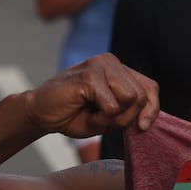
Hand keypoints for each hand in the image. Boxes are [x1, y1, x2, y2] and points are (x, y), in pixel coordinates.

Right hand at [26, 54, 159, 138]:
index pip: (150, 87)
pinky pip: (112, 105)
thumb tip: (147, 118)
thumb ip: (128, 111)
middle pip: (142, 95)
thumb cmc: (73, 115)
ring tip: (94, 115)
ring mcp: (100, 65)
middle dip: (127, 117)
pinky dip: (100, 118)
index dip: (151, 109)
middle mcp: (111, 62)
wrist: (39, 113)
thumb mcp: (108, 116)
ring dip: (114, 117)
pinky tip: (84, 112)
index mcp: (117, 69)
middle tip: (104, 121)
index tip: (142, 127)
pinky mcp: (89, 76)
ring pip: (131, 98)